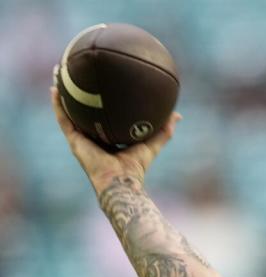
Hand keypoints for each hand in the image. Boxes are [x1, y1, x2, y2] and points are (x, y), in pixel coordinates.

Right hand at [50, 80, 180, 194]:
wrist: (121, 181)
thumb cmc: (136, 167)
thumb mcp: (152, 144)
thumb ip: (164, 131)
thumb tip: (177, 115)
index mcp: (108, 138)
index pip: (103, 116)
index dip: (101, 102)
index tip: (102, 84)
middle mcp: (92, 137)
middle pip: (83, 111)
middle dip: (79, 94)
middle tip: (77, 74)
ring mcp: (81, 138)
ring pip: (68, 112)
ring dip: (62, 94)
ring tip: (59, 74)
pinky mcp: (74, 141)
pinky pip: (63, 119)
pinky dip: (58, 105)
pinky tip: (55, 88)